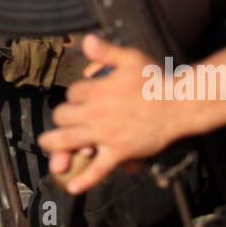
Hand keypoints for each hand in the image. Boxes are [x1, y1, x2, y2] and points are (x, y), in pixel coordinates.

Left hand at [38, 35, 181, 194]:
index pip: (72, 93)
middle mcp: (95, 113)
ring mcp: (105, 135)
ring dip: (54, 144)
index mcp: (96, 90)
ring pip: (69, 140)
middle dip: (63, 116)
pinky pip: (97, 169)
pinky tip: (71, 186)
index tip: (83, 95)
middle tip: (65, 118)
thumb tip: (86, 40)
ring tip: (47, 144)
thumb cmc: (155, 79)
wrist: (178, 104)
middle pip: (64, 116)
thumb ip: (106, 51)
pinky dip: (84, 179)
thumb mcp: (130, 58)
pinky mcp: (118, 152)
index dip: (75, 94)